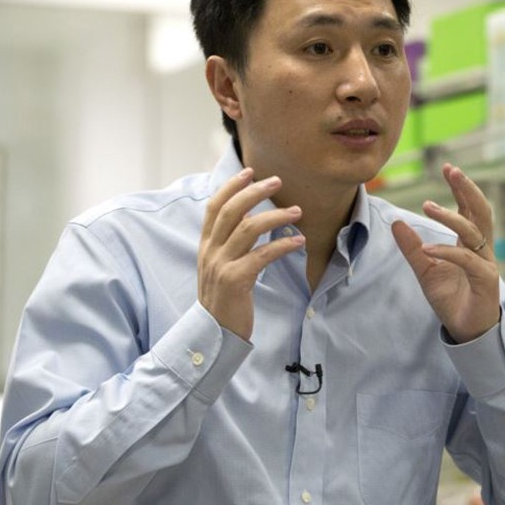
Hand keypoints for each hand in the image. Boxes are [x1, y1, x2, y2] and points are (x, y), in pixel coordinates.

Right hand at [198, 168, 304, 339]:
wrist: (215, 333)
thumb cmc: (224, 297)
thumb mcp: (220, 264)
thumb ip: (230, 240)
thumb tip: (248, 214)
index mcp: (206, 245)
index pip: (214, 207)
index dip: (231, 187)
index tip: (250, 172)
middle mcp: (210, 251)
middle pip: (231, 211)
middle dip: (254, 192)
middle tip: (277, 181)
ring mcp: (221, 265)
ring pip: (248, 229)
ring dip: (275, 216)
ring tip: (297, 211)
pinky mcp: (236, 280)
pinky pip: (262, 255)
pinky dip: (282, 245)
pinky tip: (298, 242)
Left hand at [391, 164, 499, 342]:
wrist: (466, 330)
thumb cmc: (451, 298)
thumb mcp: (425, 269)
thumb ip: (412, 248)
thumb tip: (396, 223)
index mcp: (471, 243)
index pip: (470, 208)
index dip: (461, 188)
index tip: (448, 168)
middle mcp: (482, 249)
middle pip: (480, 211)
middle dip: (467, 188)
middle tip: (452, 170)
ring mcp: (486, 263)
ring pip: (473, 231)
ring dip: (451, 216)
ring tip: (427, 205)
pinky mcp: (486, 280)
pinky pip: (467, 260)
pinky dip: (447, 251)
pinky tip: (428, 248)